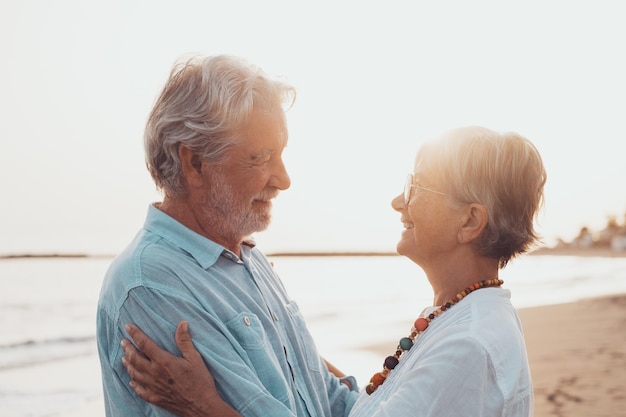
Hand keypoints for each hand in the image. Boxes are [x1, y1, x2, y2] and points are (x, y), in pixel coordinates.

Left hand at [121, 321, 240, 416]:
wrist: (201, 406)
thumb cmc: (200, 381)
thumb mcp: (195, 358)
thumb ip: (185, 341)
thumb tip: (182, 323)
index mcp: (163, 361)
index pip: (144, 344)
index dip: (135, 334)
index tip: (128, 326)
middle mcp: (154, 373)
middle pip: (135, 358)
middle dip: (128, 348)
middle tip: (123, 341)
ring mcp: (152, 387)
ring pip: (134, 373)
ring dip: (127, 364)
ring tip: (124, 358)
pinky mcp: (154, 398)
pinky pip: (138, 389)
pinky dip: (133, 383)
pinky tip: (132, 380)